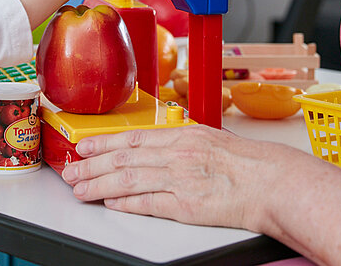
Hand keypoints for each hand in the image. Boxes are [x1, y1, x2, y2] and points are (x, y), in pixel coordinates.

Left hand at [62, 125, 277, 230]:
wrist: (269, 181)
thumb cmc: (242, 161)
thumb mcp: (206, 137)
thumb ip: (177, 139)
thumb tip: (152, 145)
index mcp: (179, 135)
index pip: (131, 138)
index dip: (103, 142)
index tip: (84, 147)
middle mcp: (175, 154)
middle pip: (123, 159)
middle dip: (92, 166)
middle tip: (71, 171)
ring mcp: (179, 180)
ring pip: (129, 180)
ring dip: (100, 185)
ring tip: (81, 190)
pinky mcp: (186, 206)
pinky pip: (149, 203)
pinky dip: (127, 203)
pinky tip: (111, 203)